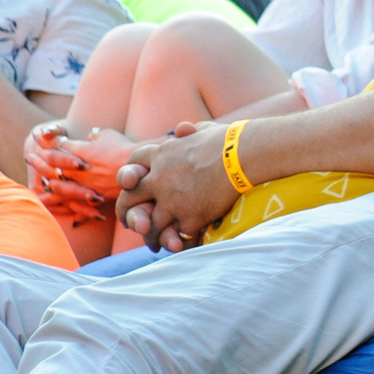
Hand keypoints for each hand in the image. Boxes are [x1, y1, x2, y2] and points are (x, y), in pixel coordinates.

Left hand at [26, 119, 130, 216]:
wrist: (141, 169)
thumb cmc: (125, 148)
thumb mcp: (109, 134)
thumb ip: (96, 135)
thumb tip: (91, 135)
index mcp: (81, 150)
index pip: (58, 145)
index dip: (47, 141)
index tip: (39, 138)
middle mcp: (78, 168)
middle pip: (52, 165)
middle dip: (39, 161)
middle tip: (29, 157)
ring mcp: (84, 183)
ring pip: (59, 184)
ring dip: (48, 182)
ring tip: (41, 181)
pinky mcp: (93, 195)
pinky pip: (74, 200)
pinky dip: (65, 201)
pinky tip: (58, 199)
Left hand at [112, 121, 240, 252]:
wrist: (244, 154)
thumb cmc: (230, 140)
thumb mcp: (203, 131)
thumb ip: (190, 133)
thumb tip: (184, 129)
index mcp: (161, 154)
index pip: (134, 164)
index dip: (132, 175)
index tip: (133, 185)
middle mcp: (160, 179)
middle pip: (130, 198)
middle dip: (128, 212)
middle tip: (132, 223)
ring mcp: (172, 200)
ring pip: (151, 224)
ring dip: (151, 235)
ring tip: (155, 244)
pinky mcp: (190, 215)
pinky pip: (179, 234)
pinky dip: (181, 241)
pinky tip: (181, 245)